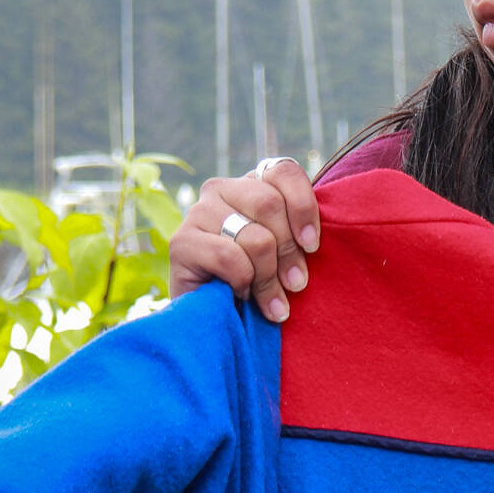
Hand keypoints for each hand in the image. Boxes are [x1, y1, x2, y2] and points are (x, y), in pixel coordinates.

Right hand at [169, 160, 318, 322]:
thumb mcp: (284, 255)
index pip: (283, 171)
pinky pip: (229, 257)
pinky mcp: (181, 242)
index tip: (312, 245)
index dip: (304, 207)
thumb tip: (311, 240)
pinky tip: (240, 295)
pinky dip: (243, 282)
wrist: (214, 321)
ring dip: (269, 277)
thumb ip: (295, 234)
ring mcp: (197, 213)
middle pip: (270, 204)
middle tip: (295, 284)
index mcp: (249, 184)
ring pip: (254, 237)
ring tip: (272, 302)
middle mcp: (220, 189)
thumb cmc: (258, 284)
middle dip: (289, 251)